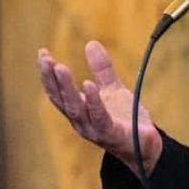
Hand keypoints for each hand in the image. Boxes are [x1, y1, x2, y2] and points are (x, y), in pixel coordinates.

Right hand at [38, 40, 162, 174]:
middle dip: (52, 79)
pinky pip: (99, 117)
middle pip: (61, 100)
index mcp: (79, 110)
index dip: (48, 74)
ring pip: (75, 108)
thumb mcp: (112, 89)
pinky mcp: (111, 134)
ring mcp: (94, 130)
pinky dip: (93, 101)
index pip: (57, 92)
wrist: (146, 145)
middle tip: (46, 59)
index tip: (43, 53)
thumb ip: (101, 69)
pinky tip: (88, 85)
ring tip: (60, 68)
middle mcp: (81, 121)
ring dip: (67, 88)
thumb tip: (91, 43)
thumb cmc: (125, 119)